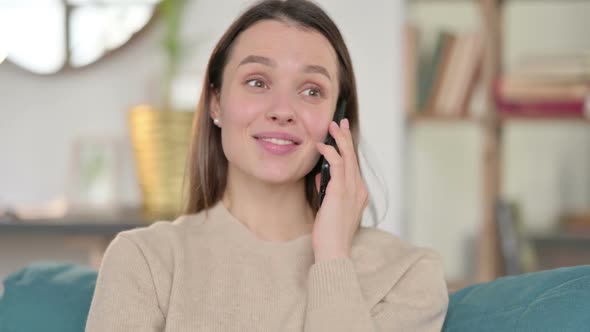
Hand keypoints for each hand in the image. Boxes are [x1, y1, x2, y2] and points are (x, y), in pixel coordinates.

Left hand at [312, 118, 368, 262]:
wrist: (334, 251)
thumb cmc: (330, 234)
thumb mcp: (329, 207)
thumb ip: (328, 189)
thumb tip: (320, 175)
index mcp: (359, 193)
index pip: (353, 165)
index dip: (348, 148)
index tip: (341, 134)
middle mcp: (359, 189)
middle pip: (352, 157)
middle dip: (345, 137)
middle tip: (339, 122)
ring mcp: (352, 190)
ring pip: (347, 157)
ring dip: (339, 139)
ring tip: (332, 126)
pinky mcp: (340, 192)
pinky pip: (337, 166)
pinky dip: (330, 153)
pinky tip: (322, 146)